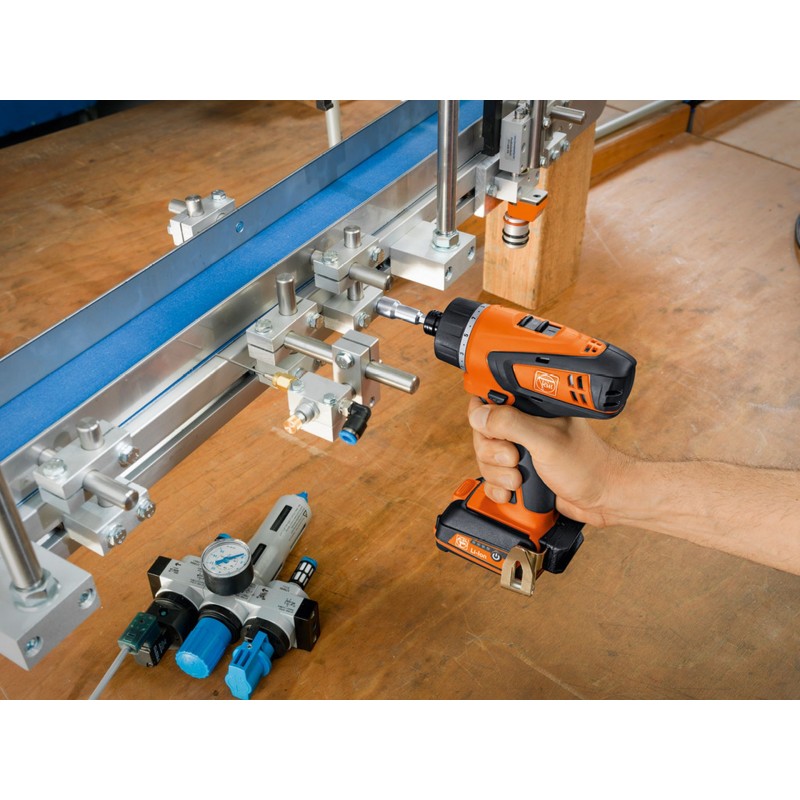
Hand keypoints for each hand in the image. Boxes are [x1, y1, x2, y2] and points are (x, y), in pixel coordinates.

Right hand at [467, 396, 629, 526]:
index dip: (483, 417)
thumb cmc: (586, 465)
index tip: (492, 432)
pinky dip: (498, 489)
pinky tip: (514, 492)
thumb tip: (479, 415)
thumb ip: (511, 424)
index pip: (489, 402)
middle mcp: (523, 427)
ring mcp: (520, 451)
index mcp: (530, 409)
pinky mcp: (519, 473)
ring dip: (498, 474)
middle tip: (515, 458)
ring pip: (485, 460)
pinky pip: (492, 481)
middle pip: (482, 435)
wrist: (603, 499)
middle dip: (493, 453)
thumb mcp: (546, 440)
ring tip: (520, 478)